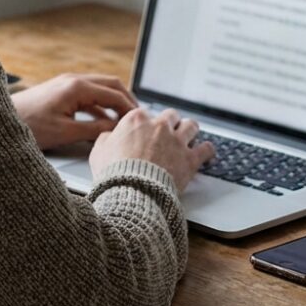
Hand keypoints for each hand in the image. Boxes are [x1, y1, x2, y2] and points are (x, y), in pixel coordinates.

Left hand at [12, 73, 138, 150]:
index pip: (114, 94)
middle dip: (126, 100)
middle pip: (110, 85)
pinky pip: (88, 96)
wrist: (0, 120)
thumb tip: (115, 130)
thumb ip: (94, 130)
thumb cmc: (29, 125)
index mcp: (77, 87)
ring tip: (125, 119)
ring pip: (100, 89)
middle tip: (138, 117)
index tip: (140, 121)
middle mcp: (73, 80)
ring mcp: (66, 84)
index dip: (130, 108)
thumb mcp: (65, 132)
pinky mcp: (60, 92)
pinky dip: (100, 106)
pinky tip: (104, 121)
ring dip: (113, 103)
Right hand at [89, 108, 215, 191]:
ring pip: (191, 125)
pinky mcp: (190, 159)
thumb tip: (109, 136)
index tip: (145, 131)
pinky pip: (206, 148)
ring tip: (189, 136)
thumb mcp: (98, 152)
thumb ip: (105, 139)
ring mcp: (177, 141)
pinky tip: (206, 152)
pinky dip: (207, 150)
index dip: (145, 124)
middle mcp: (159, 126)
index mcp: (136, 120)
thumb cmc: (114, 173)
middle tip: (168, 132)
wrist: (132, 192)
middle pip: (171, 115)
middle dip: (170, 123)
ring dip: (190, 130)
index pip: (144, 113)